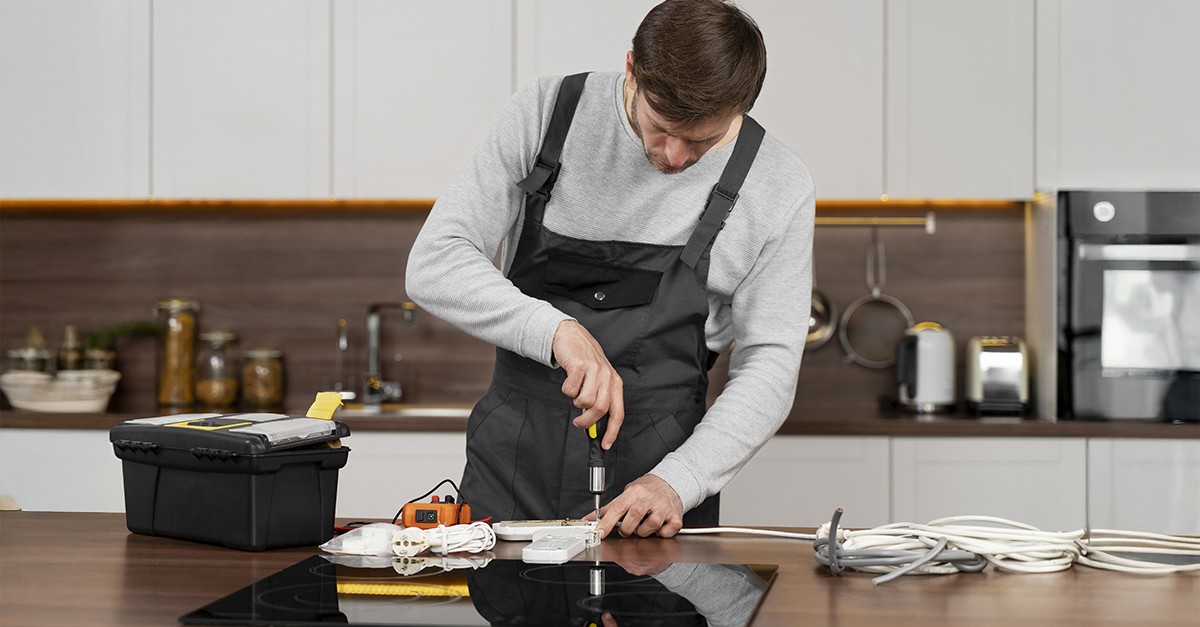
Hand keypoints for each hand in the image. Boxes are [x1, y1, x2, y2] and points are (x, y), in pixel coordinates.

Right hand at [551, 319, 624, 446]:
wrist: (570, 336)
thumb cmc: (584, 360)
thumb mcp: (597, 379)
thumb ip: (598, 399)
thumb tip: (594, 425)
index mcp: (615, 383)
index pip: (618, 412)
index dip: (612, 431)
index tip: (605, 444)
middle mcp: (607, 377)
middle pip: (600, 409)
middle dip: (587, 421)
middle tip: (579, 423)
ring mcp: (594, 370)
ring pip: (585, 401)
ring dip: (576, 402)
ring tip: (575, 392)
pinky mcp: (579, 366)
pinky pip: (570, 391)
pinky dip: (567, 390)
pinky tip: (569, 381)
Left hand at [588, 474, 683, 538]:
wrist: (670, 483)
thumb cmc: (646, 491)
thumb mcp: (626, 494)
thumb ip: (609, 509)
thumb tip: (589, 518)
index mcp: (635, 491)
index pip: (618, 508)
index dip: (607, 522)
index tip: (599, 532)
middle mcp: (650, 498)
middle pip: (634, 516)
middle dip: (627, 529)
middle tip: (627, 529)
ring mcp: (664, 507)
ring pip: (650, 526)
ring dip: (643, 532)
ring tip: (643, 525)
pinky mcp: (675, 517)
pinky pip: (665, 533)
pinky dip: (660, 534)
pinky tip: (658, 526)